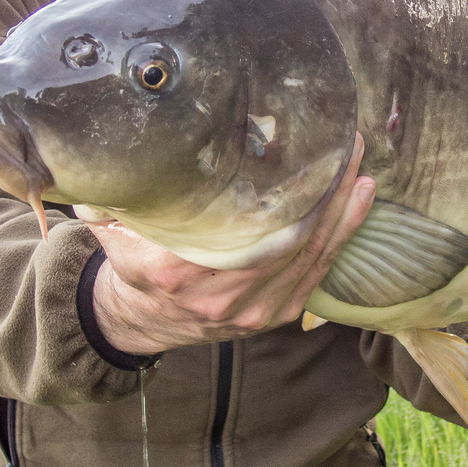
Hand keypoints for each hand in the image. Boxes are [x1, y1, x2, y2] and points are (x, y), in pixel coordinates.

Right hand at [83, 134, 375, 354]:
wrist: (141, 321)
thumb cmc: (132, 262)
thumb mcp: (114, 229)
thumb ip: (116, 196)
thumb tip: (108, 146)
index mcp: (177, 269)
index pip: (243, 227)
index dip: (285, 191)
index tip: (308, 147)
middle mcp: (219, 295)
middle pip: (288, 238)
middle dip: (326, 191)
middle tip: (349, 145)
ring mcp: (250, 311)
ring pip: (308, 257)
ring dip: (342, 212)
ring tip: (360, 167)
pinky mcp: (272, 317)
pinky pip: (315, 276)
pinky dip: (341, 238)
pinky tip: (359, 203)